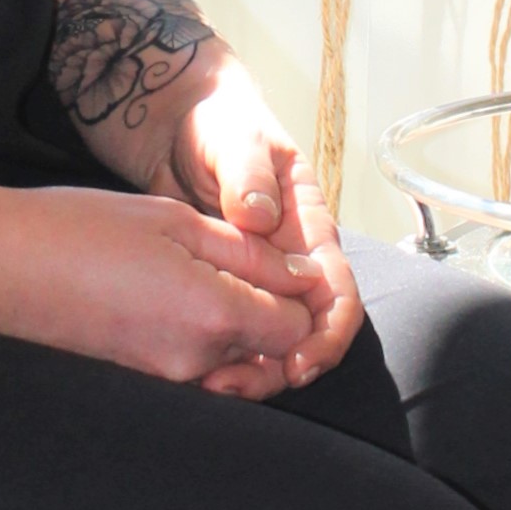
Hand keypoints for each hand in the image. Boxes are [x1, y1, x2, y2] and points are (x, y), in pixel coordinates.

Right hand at [0, 181, 330, 391]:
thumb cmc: (83, 229)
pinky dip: (205, 344)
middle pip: (272, 355)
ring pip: (236, 365)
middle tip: (249, 269)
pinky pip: (198, 371)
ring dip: (240, 332)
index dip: (301, 296)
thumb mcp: (178, 221)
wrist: (3, 267)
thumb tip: (303, 277)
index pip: (297, 328)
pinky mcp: (143, 382)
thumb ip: (250, 254)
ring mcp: (167, 378)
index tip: (284, 264)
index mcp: (215, 314)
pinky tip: (178, 302)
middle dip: (274, 318)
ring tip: (208, 280)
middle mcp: (197, 360)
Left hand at [164, 63, 363, 396]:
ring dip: (254, 366)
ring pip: (269, 335)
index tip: (302, 360)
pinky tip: (197, 371)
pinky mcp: (220, 283)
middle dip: (288, 364)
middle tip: (246, 386)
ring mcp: (254, 274)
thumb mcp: (234, 138)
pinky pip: (231, 328)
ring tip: (219, 387)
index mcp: (308, 225)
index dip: (326, 332)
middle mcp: (288, 258)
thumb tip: (258, 214)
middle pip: (306, 327)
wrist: (174, 123)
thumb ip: (246, 172)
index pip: (335, 290)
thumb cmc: (217, 122)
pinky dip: (222, 352)